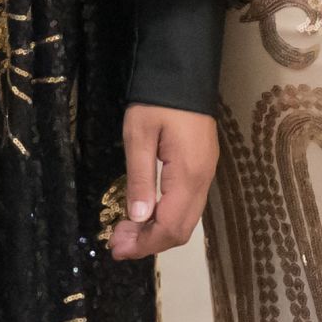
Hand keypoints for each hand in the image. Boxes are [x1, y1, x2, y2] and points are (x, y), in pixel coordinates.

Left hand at [108, 103, 219, 260]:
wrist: (183, 73)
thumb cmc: (157, 102)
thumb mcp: (138, 136)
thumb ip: (139, 178)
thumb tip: (137, 218)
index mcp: (188, 175)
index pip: (170, 226)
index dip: (144, 243)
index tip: (116, 248)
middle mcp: (203, 181)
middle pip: (181, 230)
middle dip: (149, 243)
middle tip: (117, 243)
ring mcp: (205, 175)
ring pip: (185, 220)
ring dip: (156, 231)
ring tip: (125, 231)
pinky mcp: (201, 168)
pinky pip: (186, 205)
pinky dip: (165, 217)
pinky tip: (144, 213)